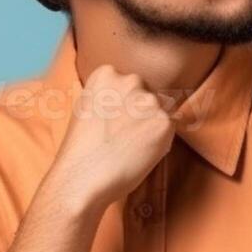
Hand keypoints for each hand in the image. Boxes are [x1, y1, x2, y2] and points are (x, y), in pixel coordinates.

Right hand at [46, 64, 176, 212]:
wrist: (81, 178)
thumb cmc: (81, 150)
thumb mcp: (89, 108)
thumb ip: (111, 97)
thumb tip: (136, 100)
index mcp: (107, 73)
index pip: (131, 85)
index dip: (126, 107)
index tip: (114, 122)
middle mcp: (130, 80)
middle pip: (149, 95)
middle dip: (142, 115)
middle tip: (123, 138)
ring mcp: (148, 100)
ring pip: (161, 113)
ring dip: (152, 129)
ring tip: (129, 147)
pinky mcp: (163, 121)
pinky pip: (169, 131)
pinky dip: (160, 144)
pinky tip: (138, 154)